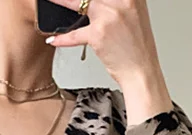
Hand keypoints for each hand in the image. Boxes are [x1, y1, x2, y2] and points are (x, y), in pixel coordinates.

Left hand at [44, 0, 173, 122]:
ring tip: (50, 2)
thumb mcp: (133, 14)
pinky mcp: (98, 34)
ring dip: (61, 3)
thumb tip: (96, 2)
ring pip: (78, 4)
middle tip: (64, 0)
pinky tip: (53, 39)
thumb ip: (117, 2)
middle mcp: (121, 0)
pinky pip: (74, 34)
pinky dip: (61, 38)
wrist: (141, 71)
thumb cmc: (136, 47)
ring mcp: (108, 16)